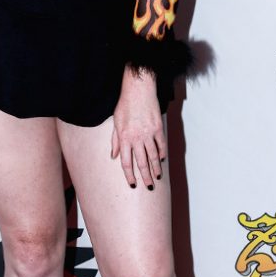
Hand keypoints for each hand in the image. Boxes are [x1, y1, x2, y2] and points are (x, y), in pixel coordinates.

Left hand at [111, 66, 165, 188]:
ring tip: (157, 177)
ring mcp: (148, 134)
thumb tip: (113, 156)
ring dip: (155, 168)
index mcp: (124, 138)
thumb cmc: (125, 105)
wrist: (139, 90)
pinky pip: (161, 145)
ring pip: (153, 156)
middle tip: (149, 186)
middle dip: (145, 176)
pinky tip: (161, 159)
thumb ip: (115, 141)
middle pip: (141, 162)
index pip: (126, 162)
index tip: (132, 184)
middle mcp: (136, 138)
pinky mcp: (158, 128)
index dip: (129, 175)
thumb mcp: (116, 123)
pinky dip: (162, 153)